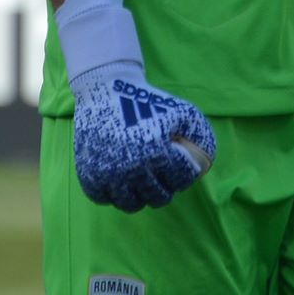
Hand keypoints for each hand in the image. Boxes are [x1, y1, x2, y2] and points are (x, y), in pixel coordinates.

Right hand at [68, 61, 216, 212]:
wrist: (105, 89)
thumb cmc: (147, 102)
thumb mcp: (183, 112)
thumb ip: (201, 139)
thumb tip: (204, 167)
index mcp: (156, 152)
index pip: (181, 181)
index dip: (184, 173)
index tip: (177, 164)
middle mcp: (131, 168)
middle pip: (158, 198)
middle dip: (165, 187)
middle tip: (161, 174)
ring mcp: (107, 174)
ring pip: (131, 205)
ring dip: (140, 195)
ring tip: (142, 180)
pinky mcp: (89, 174)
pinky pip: (105, 199)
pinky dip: (114, 193)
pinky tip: (121, 178)